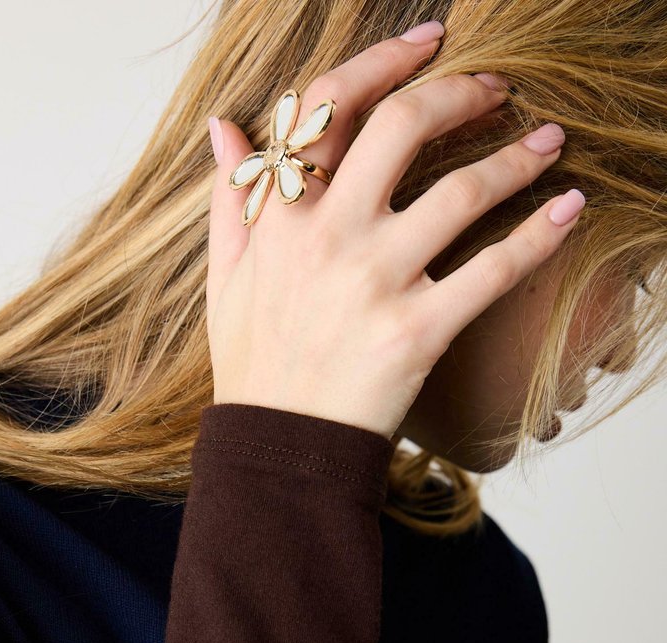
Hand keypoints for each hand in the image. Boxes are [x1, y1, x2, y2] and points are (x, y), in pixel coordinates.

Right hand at [206, 36, 581, 439]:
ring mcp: (376, 283)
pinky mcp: (417, 332)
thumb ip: (232, 200)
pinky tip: (568, 210)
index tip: (428, 41)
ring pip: (461, 193)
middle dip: (461, 92)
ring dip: (516, 157)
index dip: (383, 60)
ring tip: (550, 142)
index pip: (330, 106)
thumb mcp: (225, 279)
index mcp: (282, 217)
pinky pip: (492, 270)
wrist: (280, 450)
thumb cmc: (255, 366)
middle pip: (402, 127)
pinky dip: (539, 235)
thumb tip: (225, 128)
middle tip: (499, 88)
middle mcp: (329, 238)